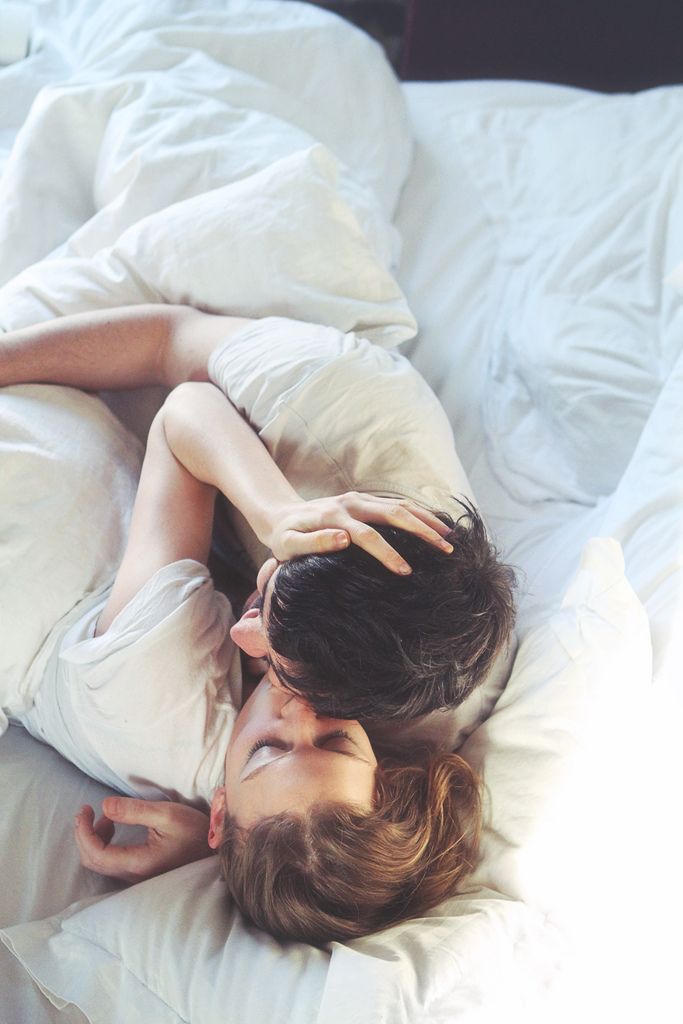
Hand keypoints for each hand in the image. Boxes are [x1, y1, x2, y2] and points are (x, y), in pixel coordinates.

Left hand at [74, 798, 211, 883]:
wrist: (216, 854)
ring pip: (100, 863)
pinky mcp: (140, 874)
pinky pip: (110, 863)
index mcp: (138, 862)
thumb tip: (104, 805)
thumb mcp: (168, 814)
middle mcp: (133, 876)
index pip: (96, 853)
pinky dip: (104, 844)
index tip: (84, 808)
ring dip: (94, 838)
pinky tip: (115, 828)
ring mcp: (136, 878)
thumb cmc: (196, 833)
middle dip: (84, 834)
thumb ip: (135, 810)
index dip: (83, 831)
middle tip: (88, 810)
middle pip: (93, 861)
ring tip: (107, 817)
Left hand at [266, 492, 452, 574]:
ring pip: (401, 505)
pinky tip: (436, 526)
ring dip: (427, 520)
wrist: (282, 514)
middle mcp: (352, 502)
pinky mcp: (366, 499)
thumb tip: (343, 540)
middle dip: (423, 532)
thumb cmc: (285, 537)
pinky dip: (419, 513)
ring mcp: (361, 498)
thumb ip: (313, 543)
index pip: (368, 536)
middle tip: (446, 551)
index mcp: (335, 516)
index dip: (388, 553)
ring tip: (451, 538)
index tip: (407, 572)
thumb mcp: (288, 545)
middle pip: (395, 513)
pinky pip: (398, 503)